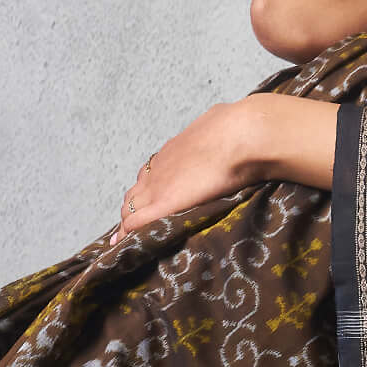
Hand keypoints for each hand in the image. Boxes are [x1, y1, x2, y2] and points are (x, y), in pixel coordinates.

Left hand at [118, 95, 339, 232]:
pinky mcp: (163, 203)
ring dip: (128, 223)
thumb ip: (221, 130)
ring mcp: (158, 186)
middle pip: (135, 193)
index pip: (151, 175)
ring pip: (129, 208)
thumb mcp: (224, 122)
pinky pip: (134, 222)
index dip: (147, 192)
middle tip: (131, 229)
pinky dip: (128, 235)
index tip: (146, 204)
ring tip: (124, 241)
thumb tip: (235, 120)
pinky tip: (123, 246)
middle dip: (132, 209)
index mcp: (175, 151)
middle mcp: (160, 168)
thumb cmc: (241, 129)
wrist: (243, 134)